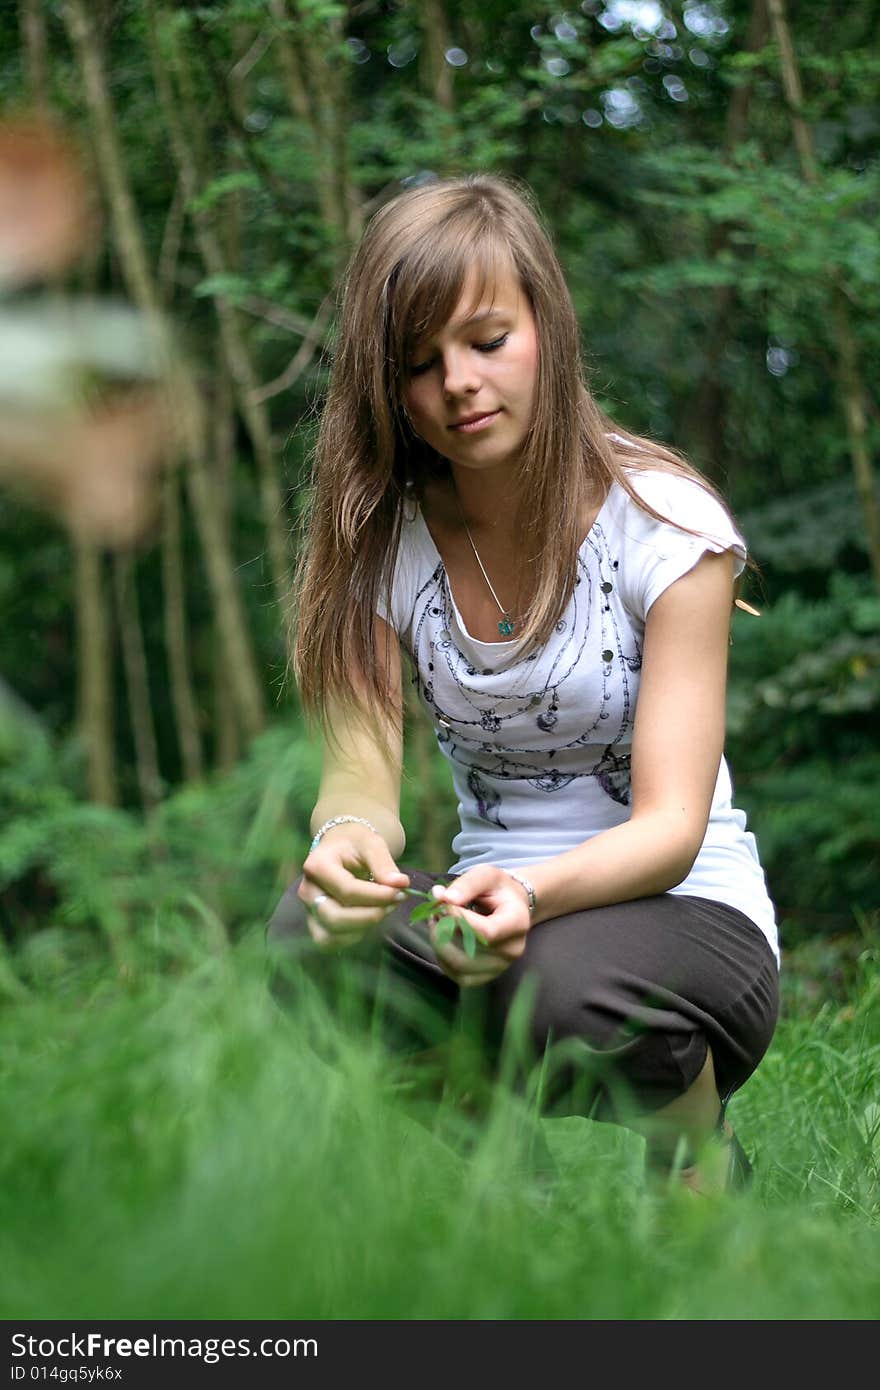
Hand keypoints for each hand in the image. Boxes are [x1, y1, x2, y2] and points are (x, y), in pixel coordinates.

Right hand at [298, 827, 409, 950]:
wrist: (341, 848)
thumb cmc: (356, 844)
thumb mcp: (372, 844)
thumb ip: (384, 864)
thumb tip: (400, 884)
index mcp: (317, 865)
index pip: (347, 891)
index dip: (377, 896)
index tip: (401, 891)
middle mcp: (307, 890)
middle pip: (335, 918)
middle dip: (370, 916)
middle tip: (395, 902)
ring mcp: (308, 910)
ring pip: (331, 936)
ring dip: (362, 928)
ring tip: (383, 909)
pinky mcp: (315, 924)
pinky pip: (331, 942)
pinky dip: (353, 937)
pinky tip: (369, 919)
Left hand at [426, 865, 531, 988]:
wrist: (511, 908)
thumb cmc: (497, 889)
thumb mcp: (486, 875)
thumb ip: (466, 884)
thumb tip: (444, 899)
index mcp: (517, 923)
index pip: (486, 931)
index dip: (458, 919)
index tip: (443, 903)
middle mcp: (512, 950)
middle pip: (469, 951)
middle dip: (444, 929)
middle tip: (436, 911)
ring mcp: (500, 967)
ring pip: (458, 964)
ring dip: (439, 943)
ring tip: (438, 922)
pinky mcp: (485, 977)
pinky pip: (455, 974)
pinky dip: (442, 956)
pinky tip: (444, 939)